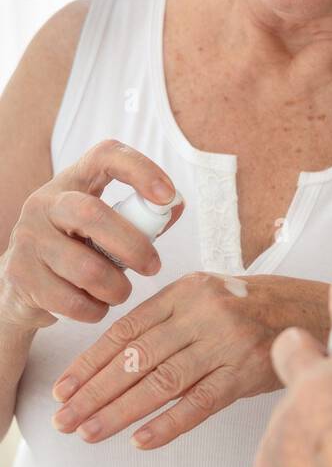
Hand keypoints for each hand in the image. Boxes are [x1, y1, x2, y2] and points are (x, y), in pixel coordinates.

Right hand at [0, 139, 180, 329]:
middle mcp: (44, 203)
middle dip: (133, 246)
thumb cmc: (76, 247)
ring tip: (121, 292)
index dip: (140, 169)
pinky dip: (94, 310)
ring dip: (116, 288)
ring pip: (85, 268)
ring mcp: (28, 238)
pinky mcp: (20, 275)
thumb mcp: (104, 225)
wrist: (21, 282)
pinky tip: (96, 306)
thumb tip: (175, 207)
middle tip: (153, 267)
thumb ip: (140, 217)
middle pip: (91, 214)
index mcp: (72, 181)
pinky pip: (70, 301)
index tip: (167, 196)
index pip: (105, 155)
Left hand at [51, 271, 285, 446]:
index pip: (126, 330)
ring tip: (88, 433)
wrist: (315, 310)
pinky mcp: (246, 372)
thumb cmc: (255, 308)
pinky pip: (200, 402)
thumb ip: (169, 320)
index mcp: (187, 290)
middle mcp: (203, 313)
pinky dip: (168, 423)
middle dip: (93, 391)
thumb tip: (116, 359)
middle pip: (136, 357)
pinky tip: (141, 440)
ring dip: (119, 411)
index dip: (90, 361)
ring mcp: (226, 342)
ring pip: (161, 381)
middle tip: (63, 420)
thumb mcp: (210, 296)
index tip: (63, 388)